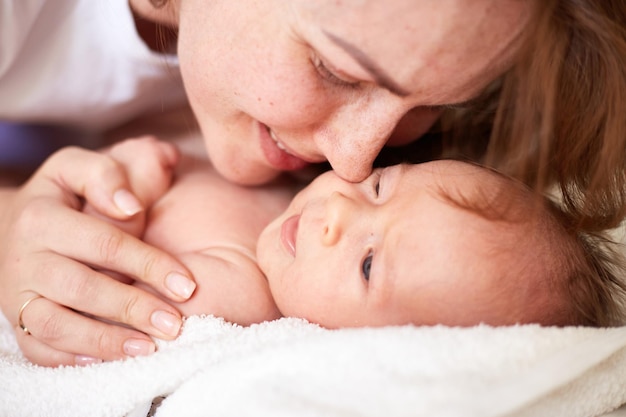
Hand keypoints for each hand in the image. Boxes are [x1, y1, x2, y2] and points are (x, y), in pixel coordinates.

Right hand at [0, 138, 195, 365]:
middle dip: (134, 308)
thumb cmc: (64, 196)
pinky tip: (111, 361)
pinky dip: (73, 359)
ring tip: (149, 348)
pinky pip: (40, 349)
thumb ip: (106, 175)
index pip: (105, 243)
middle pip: (84, 288)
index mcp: (42, 217)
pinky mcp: (17, 321)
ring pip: (58, 325)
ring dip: (106, 341)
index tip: (186, 284)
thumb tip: (131, 205)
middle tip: (175, 325)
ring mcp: (18, 295)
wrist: (14, 225)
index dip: (149, 264)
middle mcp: (25, 259)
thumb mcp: (77, 169)